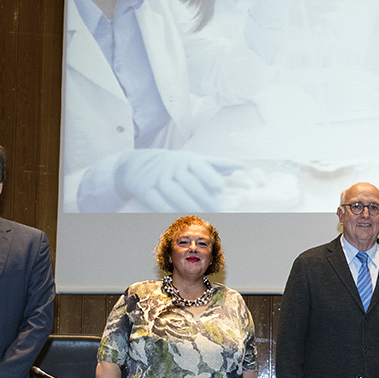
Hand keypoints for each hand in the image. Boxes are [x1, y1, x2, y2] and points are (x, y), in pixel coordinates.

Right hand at [112, 150, 242, 210]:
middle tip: (218, 210)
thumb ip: (217, 165)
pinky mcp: (144, 188)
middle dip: (203, 197)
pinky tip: (179, 217)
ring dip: (187, 205)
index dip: (209, 176)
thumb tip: (242, 167)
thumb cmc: (173, 164)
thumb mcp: (193, 160)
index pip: (199, 166)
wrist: (136, 164)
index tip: (220, 188)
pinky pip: (156, 200)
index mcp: (186, 160)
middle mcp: (171, 166)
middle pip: (188, 182)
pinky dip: (167, 209)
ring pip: (173, 192)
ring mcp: (156, 177)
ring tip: (202, 217)